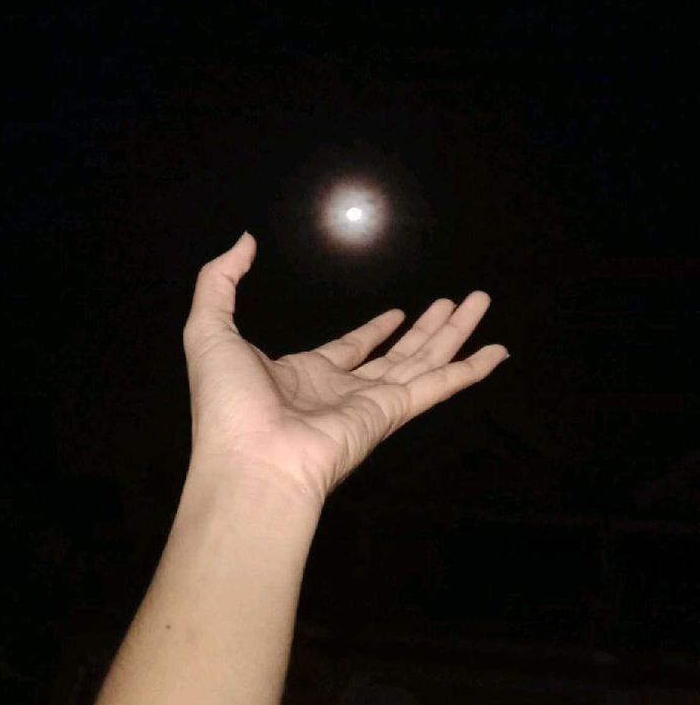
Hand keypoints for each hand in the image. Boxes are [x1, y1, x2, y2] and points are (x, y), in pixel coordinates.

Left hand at [182, 231, 509, 513]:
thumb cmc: (226, 405)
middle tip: (456, 301)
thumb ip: (221, 281)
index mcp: (303, 375)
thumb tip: (245, 241)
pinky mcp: (391, 415)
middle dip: (428, 327)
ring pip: (424, 361)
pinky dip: (469, 371)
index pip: (349, 349)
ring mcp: (370, 405)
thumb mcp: (208, 330)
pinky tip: (496, 353)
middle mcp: (342, 391)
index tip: (397, 313)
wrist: (249, 463)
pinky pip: (437, 386)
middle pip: (398, 353)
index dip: (373, 331)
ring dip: (455, 333)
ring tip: (481, 304)